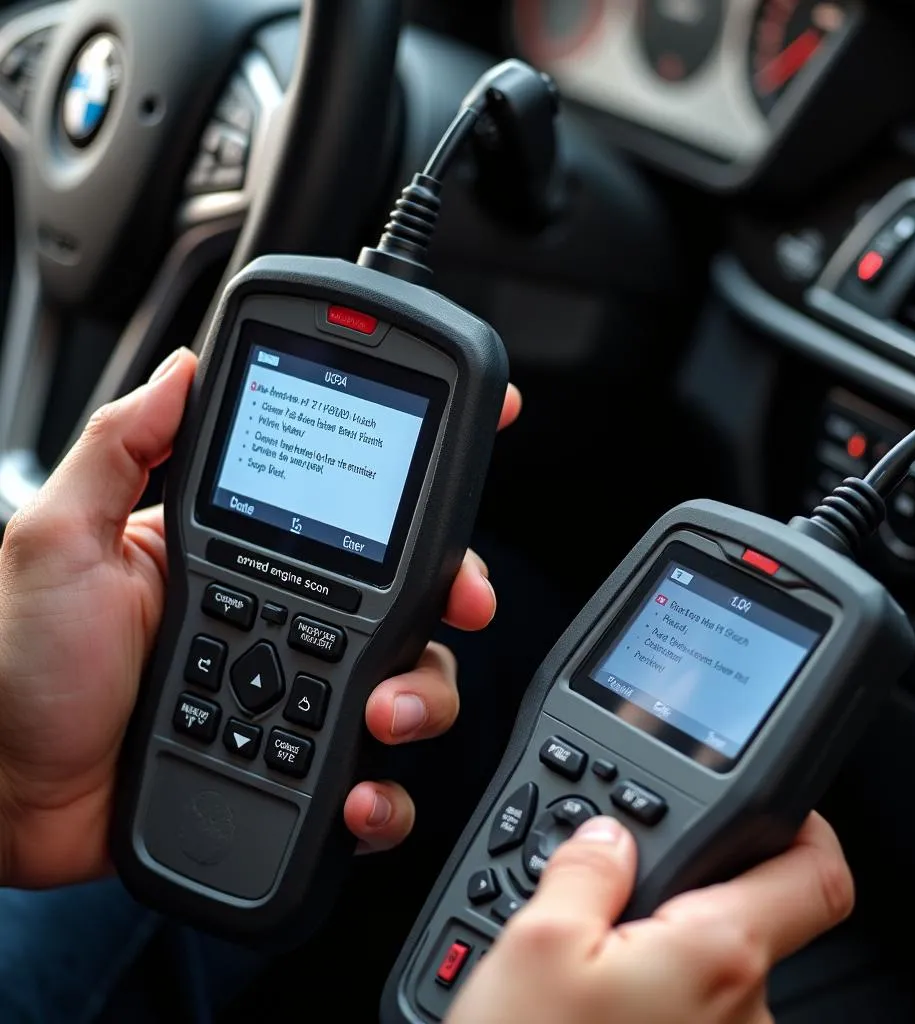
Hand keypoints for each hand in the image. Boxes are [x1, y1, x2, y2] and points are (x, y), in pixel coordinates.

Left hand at [0, 347, 521, 885]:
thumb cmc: (21, 667)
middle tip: (459, 601)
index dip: (418, 465)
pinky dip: (386, 793)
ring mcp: (301, 689)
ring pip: (411, 680)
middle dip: (455, 590)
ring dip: (425, 694)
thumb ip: (118, 450)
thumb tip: (182, 369)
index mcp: (248, 550)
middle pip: (409, 591)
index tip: (481, 425)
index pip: (347, 498)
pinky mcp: (303, 764)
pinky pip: (375, 776)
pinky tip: (358, 796)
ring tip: (384, 711)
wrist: (5, 798)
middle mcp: (289, 614)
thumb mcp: (58, 540)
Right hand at [448, 813, 853, 1023]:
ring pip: (708, 974)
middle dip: (682, 899)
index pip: (818, 876)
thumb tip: (607, 837)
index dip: (804, 827)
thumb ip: (584, 869)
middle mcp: (745, 1014)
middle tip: (606, 903)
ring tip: (582, 971)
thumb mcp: (536, 944)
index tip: (774, 809)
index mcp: (718, 956)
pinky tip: (591, 1012)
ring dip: (656, 955)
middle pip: (745, 919)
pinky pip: (690, 1016)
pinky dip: (650, 999)